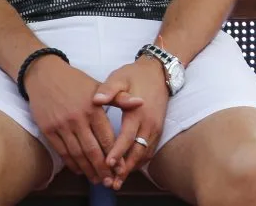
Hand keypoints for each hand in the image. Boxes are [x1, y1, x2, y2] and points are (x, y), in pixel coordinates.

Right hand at [23, 55, 135, 183]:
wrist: (45, 75)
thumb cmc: (76, 81)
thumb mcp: (99, 86)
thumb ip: (120, 98)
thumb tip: (141, 103)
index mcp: (93, 107)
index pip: (106, 137)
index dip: (114, 155)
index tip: (121, 168)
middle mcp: (77, 118)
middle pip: (92, 150)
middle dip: (102, 168)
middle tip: (110, 181)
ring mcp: (61, 125)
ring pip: (76, 154)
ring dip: (87, 170)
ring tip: (97, 180)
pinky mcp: (48, 130)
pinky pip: (61, 151)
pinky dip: (71, 163)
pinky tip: (79, 170)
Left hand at [93, 58, 170, 188]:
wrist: (159, 71)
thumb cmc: (135, 74)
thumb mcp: (119, 77)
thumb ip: (108, 90)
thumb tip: (96, 100)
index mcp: (137, 112)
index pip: (127, 137)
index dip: (117, 152)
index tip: (107, 164)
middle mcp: (149, 123)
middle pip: (137, 151)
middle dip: (125, 168)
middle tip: (112, 182)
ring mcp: (155, 127)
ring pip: (144, 153)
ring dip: (132, 168)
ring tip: (118, 181)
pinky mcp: (158, 129)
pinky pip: (149, 150)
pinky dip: (139, 161)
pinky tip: (129, 168)